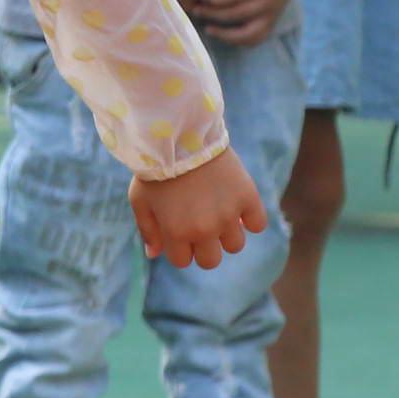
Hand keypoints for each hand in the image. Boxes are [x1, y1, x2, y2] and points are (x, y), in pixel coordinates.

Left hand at [132, 147, 271, 270]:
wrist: (180, 136)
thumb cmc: (155, 169)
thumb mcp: (140, 200)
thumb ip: (148, 230)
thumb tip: (154, 255)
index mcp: (177, 233)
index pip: (184, 261)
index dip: (180, 248)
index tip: (179, 231)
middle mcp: (205, 230)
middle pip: (212, 261)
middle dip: (204, 247)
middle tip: (200, 225)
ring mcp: (229, 215)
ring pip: (236, 245)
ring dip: (227, 234)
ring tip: (217, 211)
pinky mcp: (248, 198)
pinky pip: (258, 224)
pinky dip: (250, 219)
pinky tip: (237, 206)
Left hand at [192, 0, 309, 44]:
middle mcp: (269, 0)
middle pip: (236, 14)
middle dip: (212, 13)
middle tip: (195, 8)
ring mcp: (273, 13)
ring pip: (247, 33)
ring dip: (225, 34)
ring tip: (207, 27)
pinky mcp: (273, 20)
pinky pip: (257, 38)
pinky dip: (240, 41)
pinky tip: (222, 35)